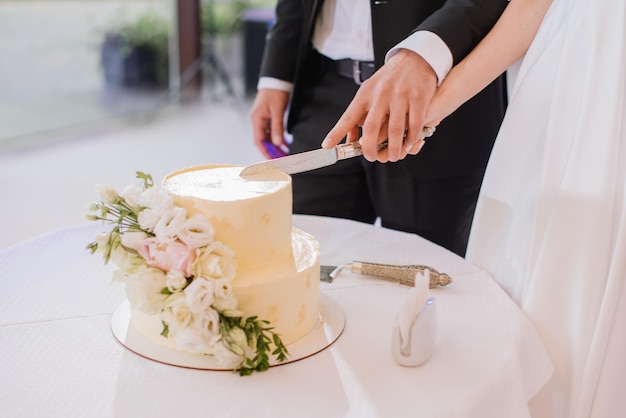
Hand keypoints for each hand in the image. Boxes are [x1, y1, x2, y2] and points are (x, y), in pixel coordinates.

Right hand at [250, 89, 289, 158]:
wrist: (277, 80)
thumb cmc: (275, 92)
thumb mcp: (277, 111)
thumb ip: (277, 127)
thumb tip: (276, 143)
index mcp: (257, 120)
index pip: (259, 141)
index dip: (265, 151)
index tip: (272, 160)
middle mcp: (258, 121)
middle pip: (264, 141)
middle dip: (272, 151)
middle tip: (281, 160)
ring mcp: (263, 119)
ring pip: (269, 137)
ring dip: (276, 146)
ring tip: (284, 154)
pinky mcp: (269, 117)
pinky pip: (273, 131)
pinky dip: (278, 138)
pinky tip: (285, 144)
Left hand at [322, 49, 437, 161]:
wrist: (415, 58)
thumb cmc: (389, 79)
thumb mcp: (369, 91)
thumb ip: (360, 114)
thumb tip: (350, 138)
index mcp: (365, 94)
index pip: (348, 117)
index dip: (337, 133)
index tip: (328, 146)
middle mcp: (381, 95)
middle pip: (370, 128)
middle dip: (369, 148)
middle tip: (372, 157)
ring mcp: (400, 96)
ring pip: (394, 130)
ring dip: (394, 148)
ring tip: (393, 156)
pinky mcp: (419, 97)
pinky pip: (414, 124)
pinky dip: (411, 138)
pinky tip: (409, 144)